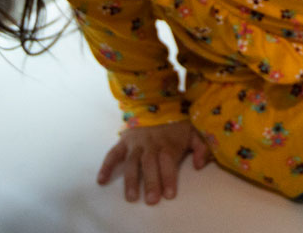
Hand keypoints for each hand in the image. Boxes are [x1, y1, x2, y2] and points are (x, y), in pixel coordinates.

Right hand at [96, 120, 211, 204]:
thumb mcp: (194, 131)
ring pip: (132, 162)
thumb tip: (199, 165)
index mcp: (167, 144)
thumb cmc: (177, 123)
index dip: (168, 178)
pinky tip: (102, 180)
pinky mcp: (123, 141)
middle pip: (149, 164)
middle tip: (151, 200)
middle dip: (151, 182)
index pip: (168, 162)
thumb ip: (200, 148)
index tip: (169, 195)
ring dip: (131, 180)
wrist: (157, 102)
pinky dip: (106, 166)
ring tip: (131, 197)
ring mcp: (135, 143)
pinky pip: (113, 153)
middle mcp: (150, 144)